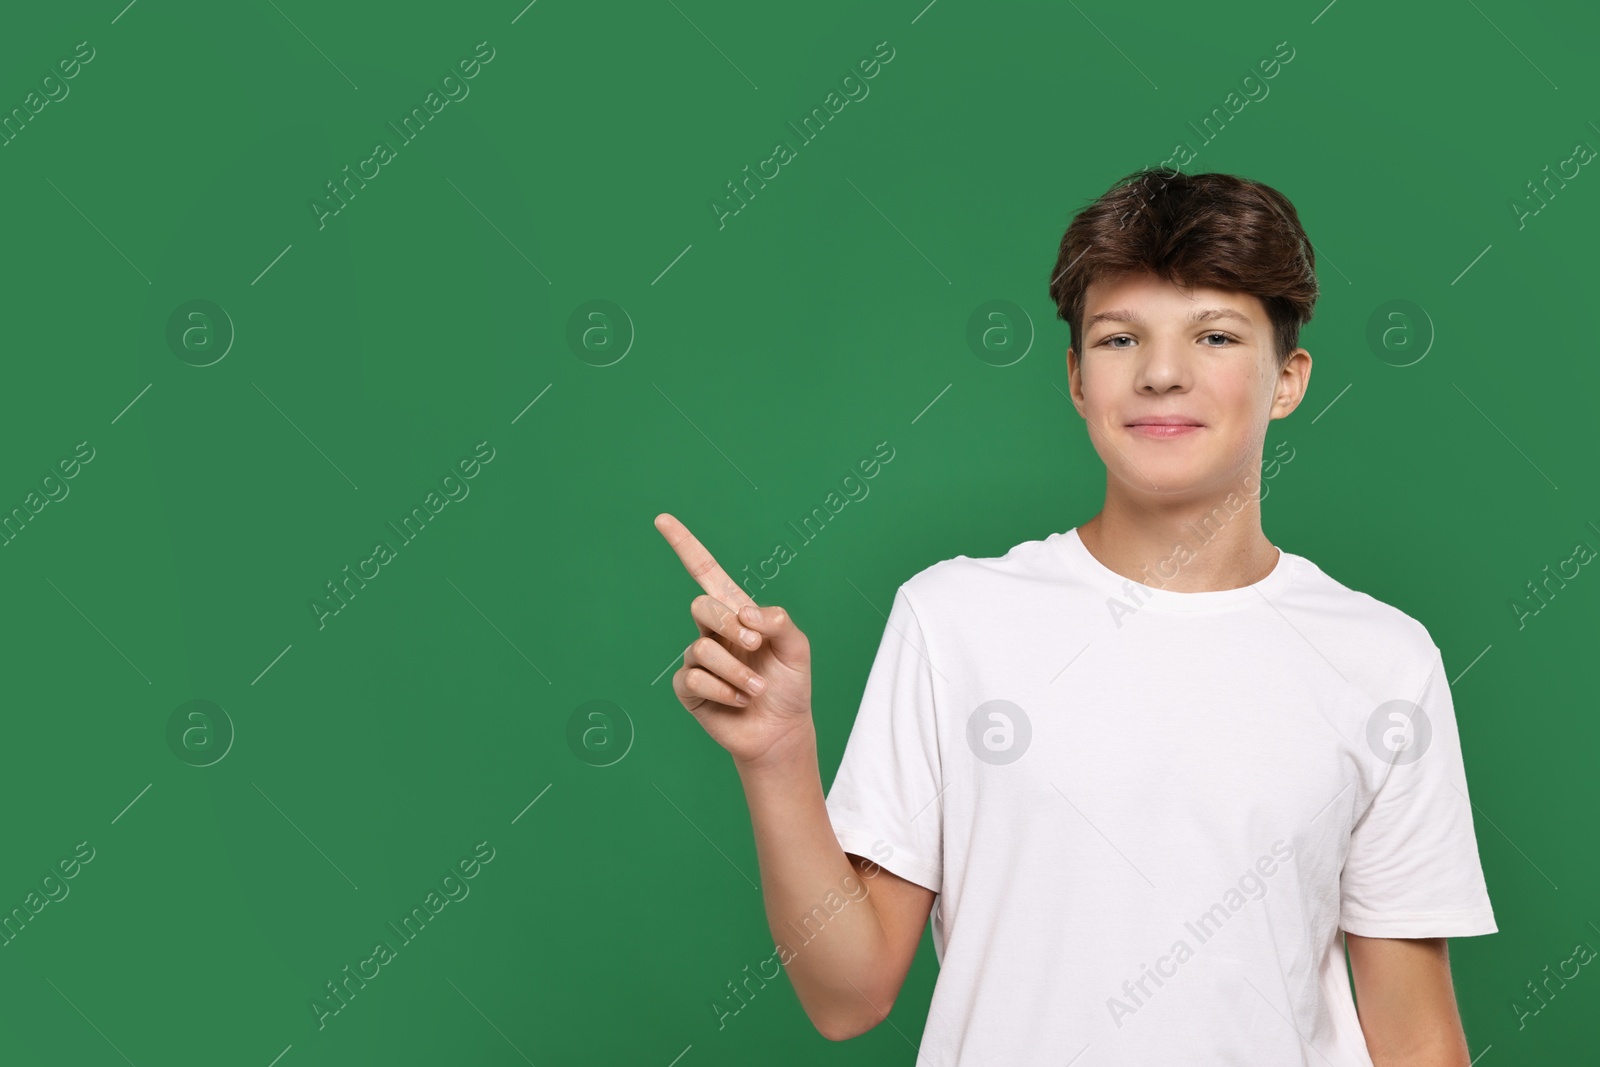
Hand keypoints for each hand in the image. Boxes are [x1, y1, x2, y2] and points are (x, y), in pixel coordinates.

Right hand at [654, 513, 813, 767]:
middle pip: (702, 605)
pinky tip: (740, 700)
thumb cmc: (790, 686)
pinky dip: (723, 690)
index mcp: (737, 612)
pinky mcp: (689, 689)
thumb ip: (779, 621)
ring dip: (736, 670)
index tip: (662, 519)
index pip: (705, 571)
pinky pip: (694, 679)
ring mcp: (698, 660)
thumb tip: (745, 613)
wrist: (782, 731)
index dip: (685, 545)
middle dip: (729, 623)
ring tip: (757, 687)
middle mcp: (713, 631)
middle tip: (756, 643)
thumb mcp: (797, 647)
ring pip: (701, 647)